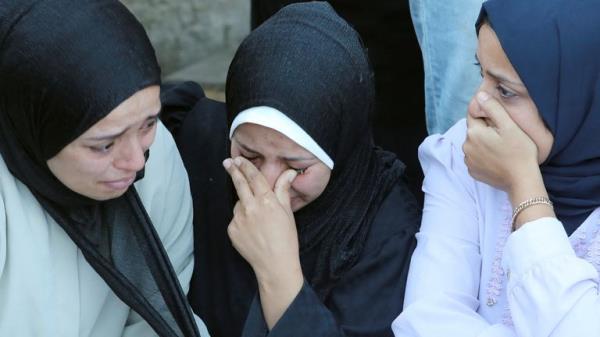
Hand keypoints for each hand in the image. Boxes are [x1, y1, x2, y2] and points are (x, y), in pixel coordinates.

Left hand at [223, 156, 301, 282]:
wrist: (275, 265)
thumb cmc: (286, 239)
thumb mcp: (287, 212)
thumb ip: (283, 190)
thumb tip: (289, 172)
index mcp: (266, 201)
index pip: (254, 177)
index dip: (246, 166)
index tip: (239, 159)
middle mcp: (250, 207)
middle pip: (239, 184)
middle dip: (233, 171)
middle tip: (228, 162)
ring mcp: (238, 219)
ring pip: (239, 204)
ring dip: (244, 204)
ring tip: (257, 219)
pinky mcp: (232, 230)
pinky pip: (235, 219)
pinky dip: (241, 220)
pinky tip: (252, 230)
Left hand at [463, 91, 538, 192]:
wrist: (522, 180)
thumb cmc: (519, 152)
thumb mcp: (509, 126)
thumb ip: (493, 108)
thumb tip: (480, 96)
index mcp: (473, 132)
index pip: (474, 115)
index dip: (486, 114)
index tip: (498, 119)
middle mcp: (466, 146)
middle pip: (474, 130)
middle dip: (486, 129)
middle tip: (504, 135)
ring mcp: (468, 161)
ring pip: (474, 144)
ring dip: (484, 143)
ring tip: (502, 148)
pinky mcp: (473, 171)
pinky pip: (476, 158)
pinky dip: (483, 156)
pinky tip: (497, 158)